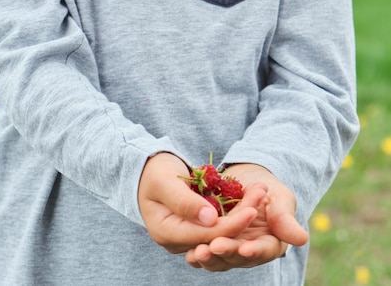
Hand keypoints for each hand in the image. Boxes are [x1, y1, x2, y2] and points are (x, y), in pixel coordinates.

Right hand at [138, 153, 267, 253]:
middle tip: (262, 196)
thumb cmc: (153, 172)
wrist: (146, 169)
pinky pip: (219, 222)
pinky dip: (234, 210)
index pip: (205, 235)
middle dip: (241, 218)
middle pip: (217, 236)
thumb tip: (210, 219)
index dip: (230, 225)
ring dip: (242, 213)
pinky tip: (251, 196)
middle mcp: (178, 240)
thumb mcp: (165, 181)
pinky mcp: (197, 226)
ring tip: (260, 193)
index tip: (251, 211)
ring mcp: (188, 234)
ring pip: (221, 230)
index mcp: (166, 232)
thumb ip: (185, 201)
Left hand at [185, 163, 308, 270]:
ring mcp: (231, 248)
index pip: (263, 250)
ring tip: (198, 252)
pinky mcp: (213, 241)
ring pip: (220, 259)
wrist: (244, 177)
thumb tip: (302, 238)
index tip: (245, 248)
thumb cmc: (268, 187)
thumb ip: (285, 218)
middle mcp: (249, 250)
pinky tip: (188, 252)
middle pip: (238, 258)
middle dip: (226, 253)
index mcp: (270, 243)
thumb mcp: (280, 197)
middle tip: (213, 247)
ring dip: (209, 257)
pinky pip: (206, 251)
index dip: (255, 250)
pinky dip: (197, 254)